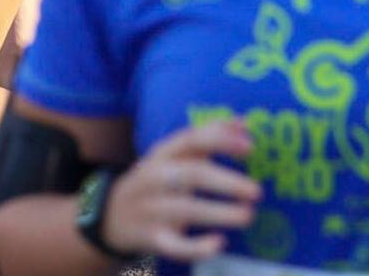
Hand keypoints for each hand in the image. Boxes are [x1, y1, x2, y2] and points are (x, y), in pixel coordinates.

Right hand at [101, 119, 260, 262]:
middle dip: (225, 181)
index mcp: (162, 153)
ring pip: (185, 209)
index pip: (191, 139)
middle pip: (191, 174)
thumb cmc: (156, 180)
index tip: (251, 147)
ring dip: (218, 212)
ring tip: (248, 215)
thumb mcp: (174, 155)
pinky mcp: (152, 237)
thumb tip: (244, 122)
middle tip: (256, 191)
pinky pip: (174, 244)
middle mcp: (155, 177)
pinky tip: (219, 243)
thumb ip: (208, 137)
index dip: (221, 141)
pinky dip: (196, 246)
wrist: (111, 215)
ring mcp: (152, 208)